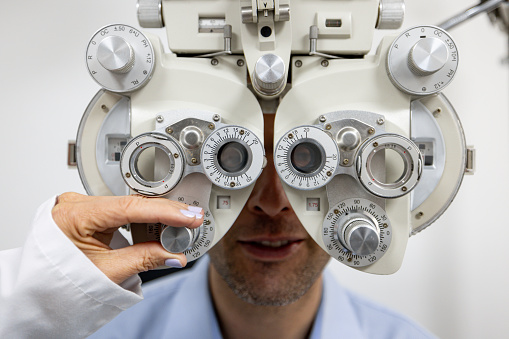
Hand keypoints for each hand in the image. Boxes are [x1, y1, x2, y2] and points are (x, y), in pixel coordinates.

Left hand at [51, 192, 203, 283]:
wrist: (38, 290)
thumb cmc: (59, 282)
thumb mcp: (106, 273)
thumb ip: (144, 259)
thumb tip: (174, 255)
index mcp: (75, 215)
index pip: (130, 207)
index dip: (165, 211)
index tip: (189, 216)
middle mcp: (77, 204)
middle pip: (132, 203)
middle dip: (164, 214)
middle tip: (191, 221)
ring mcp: (81, 206)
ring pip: (128, 205)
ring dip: (154, 216)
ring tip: (178, 227)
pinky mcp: (87, 212)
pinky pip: (120, 210)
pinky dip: (140, 219)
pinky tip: (158, 225)